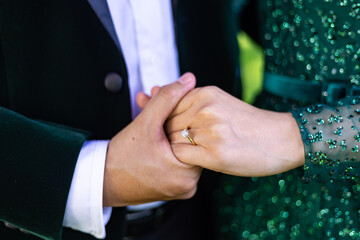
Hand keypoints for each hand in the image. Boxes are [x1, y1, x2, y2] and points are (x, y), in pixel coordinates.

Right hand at [103, 73, 201, 206]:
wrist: (102, 182)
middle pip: (188, 143)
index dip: (182, 114)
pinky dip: (167, 148)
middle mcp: (188, 185)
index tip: (166, 109)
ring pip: (181, 150)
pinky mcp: (173, 189)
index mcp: (186, 173)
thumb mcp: (145, 123)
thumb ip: (168, 98)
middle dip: (172, 121)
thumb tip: (188, 79)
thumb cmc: (121, 158)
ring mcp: (181, 189)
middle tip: (154, 108)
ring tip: (150, 119)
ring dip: (169, 133)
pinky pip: (176, 162)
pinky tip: (154, 136)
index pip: (196, 134)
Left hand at [165, 86, 304, 176]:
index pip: (167, 106)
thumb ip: (191, 102)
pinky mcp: (215, 154)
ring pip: (172, 140)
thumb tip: (154, 93)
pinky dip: (185, 160)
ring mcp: (210, 131)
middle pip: (167, 124)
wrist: (282, 138)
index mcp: (205, 93)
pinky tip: (199, 159)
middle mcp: (205, 108)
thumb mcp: (219, 102)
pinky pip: (181, 157)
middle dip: (168, 135)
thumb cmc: (248, 123)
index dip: (164, 120)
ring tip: (195, 151)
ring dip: (177, 148)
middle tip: (185, 144)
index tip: (171, 130)